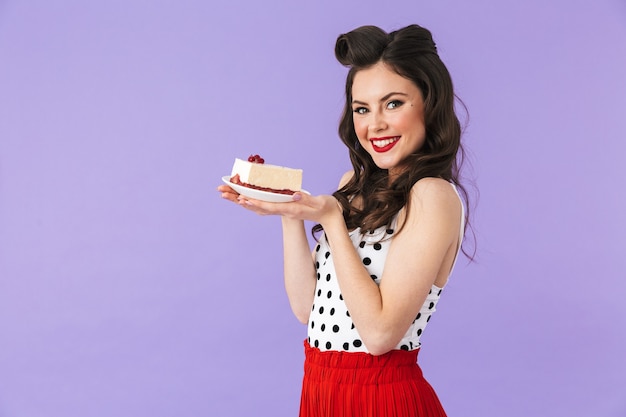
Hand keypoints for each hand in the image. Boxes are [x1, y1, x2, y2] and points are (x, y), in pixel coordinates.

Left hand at [217, 184, 341, 224]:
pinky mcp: (281, 207)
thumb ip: (307, 199)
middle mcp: (282, 210)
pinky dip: (250, 199)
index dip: (254, 203)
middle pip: (256, 206)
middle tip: (222, 192)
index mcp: (290, 209)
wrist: (328, 216)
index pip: (269, 207)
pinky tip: (241, 196)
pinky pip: (261, 204)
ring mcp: (280, 209)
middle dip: (238, 199)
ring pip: (256, 206)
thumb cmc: (325, 208)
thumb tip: (295, 195)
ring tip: (225, 193)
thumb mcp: (319, 202)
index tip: (241, 199)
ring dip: (240, 199)